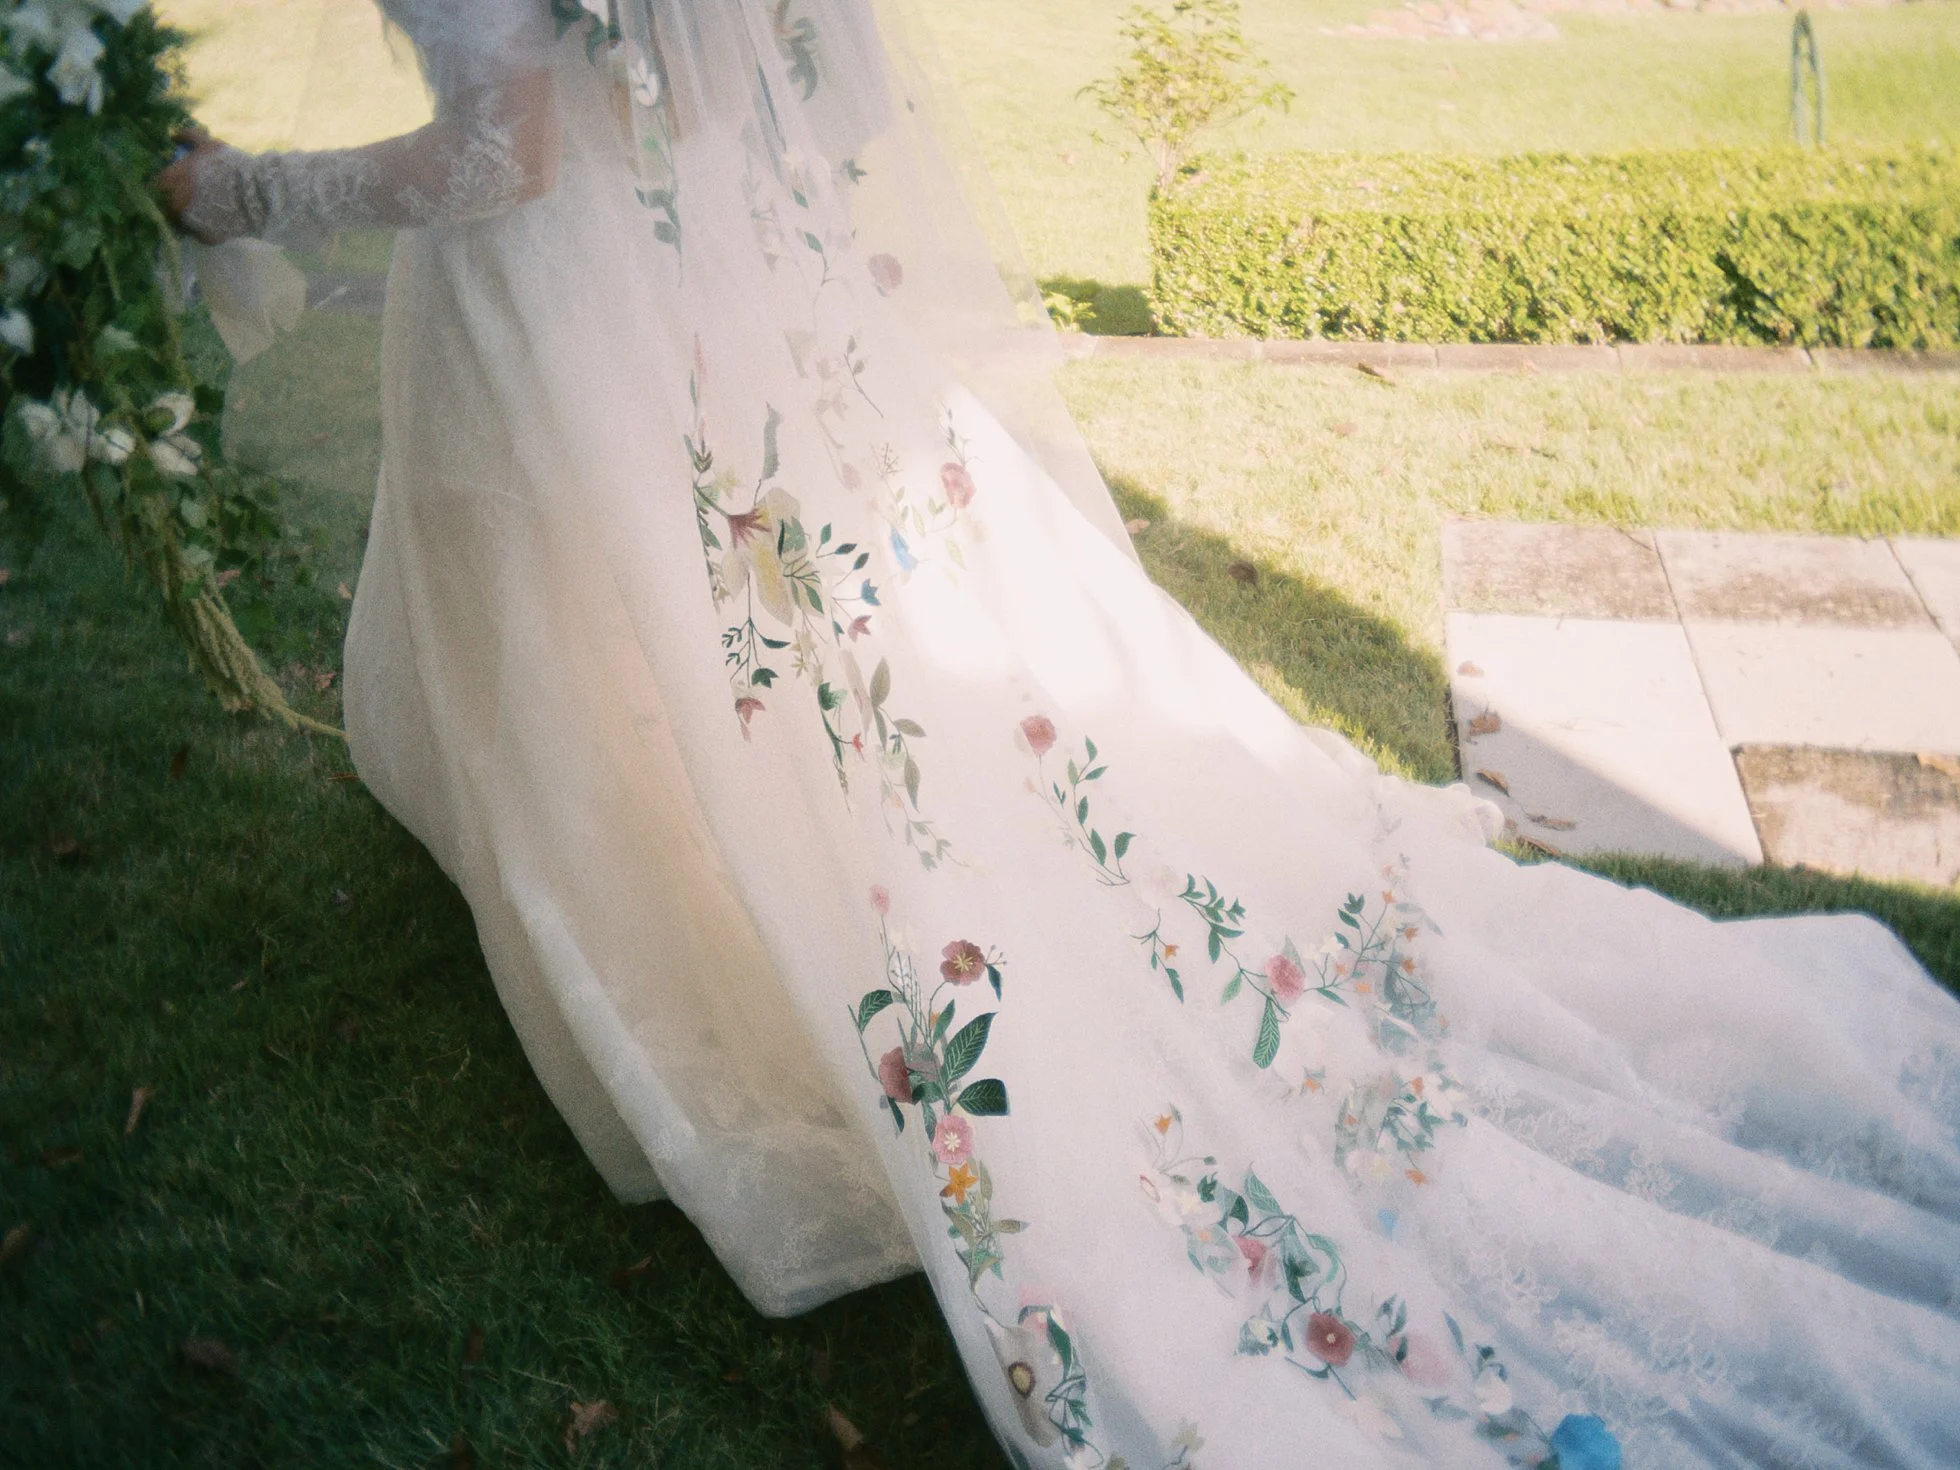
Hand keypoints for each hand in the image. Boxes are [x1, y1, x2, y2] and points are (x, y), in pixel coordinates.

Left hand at [155, 127, 232, 243]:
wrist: (257, 193)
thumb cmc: (230, 165)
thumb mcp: (208, 144)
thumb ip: (187, 137)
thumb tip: (172, 137)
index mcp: (169, 181)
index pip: (154, 185)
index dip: (164, 184)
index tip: (174, 182)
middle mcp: (173, 205)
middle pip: (165, 206)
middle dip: (174, 201)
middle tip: (190, 197)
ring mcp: (189, 223)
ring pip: (181, 222)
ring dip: (188, 216)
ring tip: (204, 210)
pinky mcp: (205, 237)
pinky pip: (199, 234)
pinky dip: (204, 228)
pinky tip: (215, 221)